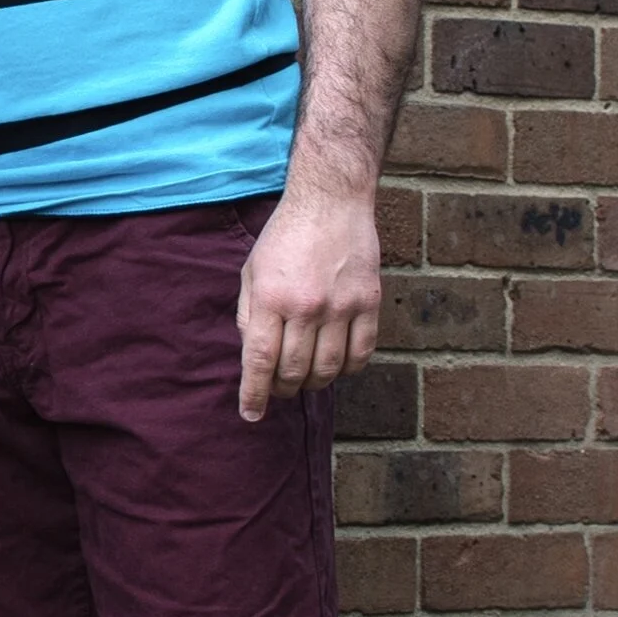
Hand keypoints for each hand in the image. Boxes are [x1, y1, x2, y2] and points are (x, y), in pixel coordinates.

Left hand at [235, 181, 380, 422]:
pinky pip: (362, 353)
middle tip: (279, 391)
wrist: (331, 202)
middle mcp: (306, 306)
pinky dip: (349, 369)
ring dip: (314, 383)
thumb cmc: (285, 236)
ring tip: (305, 380)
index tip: (250, 414)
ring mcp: (341, 306)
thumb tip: (252, 355)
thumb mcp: (251, 271)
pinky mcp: (370, 302)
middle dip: (282, 390)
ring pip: (328, 368)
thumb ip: (248, 313)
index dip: (254, 394)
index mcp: (270, 298)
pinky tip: (337, 366)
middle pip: (293, 370)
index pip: (259, 361)